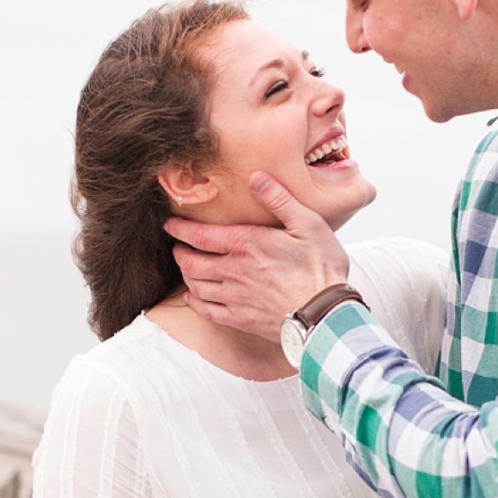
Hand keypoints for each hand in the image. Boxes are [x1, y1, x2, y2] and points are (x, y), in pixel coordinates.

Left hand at [164, 173, 349, 336]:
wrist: (327, 314)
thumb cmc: (322, 268)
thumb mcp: (307, 224)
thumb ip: (279, 200)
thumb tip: (256, 177)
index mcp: (247, 245)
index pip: (200, 235)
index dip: (180, 229)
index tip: (169, 225)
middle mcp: (234, 271)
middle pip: (190, 262)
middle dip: (179, 252)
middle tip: (177, 246)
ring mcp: (235, 297)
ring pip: (195, 286)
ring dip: (186, 275)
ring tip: (186, 267)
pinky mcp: (241, 319)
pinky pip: (207, 311)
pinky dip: (195, 302)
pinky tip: (193, 296)